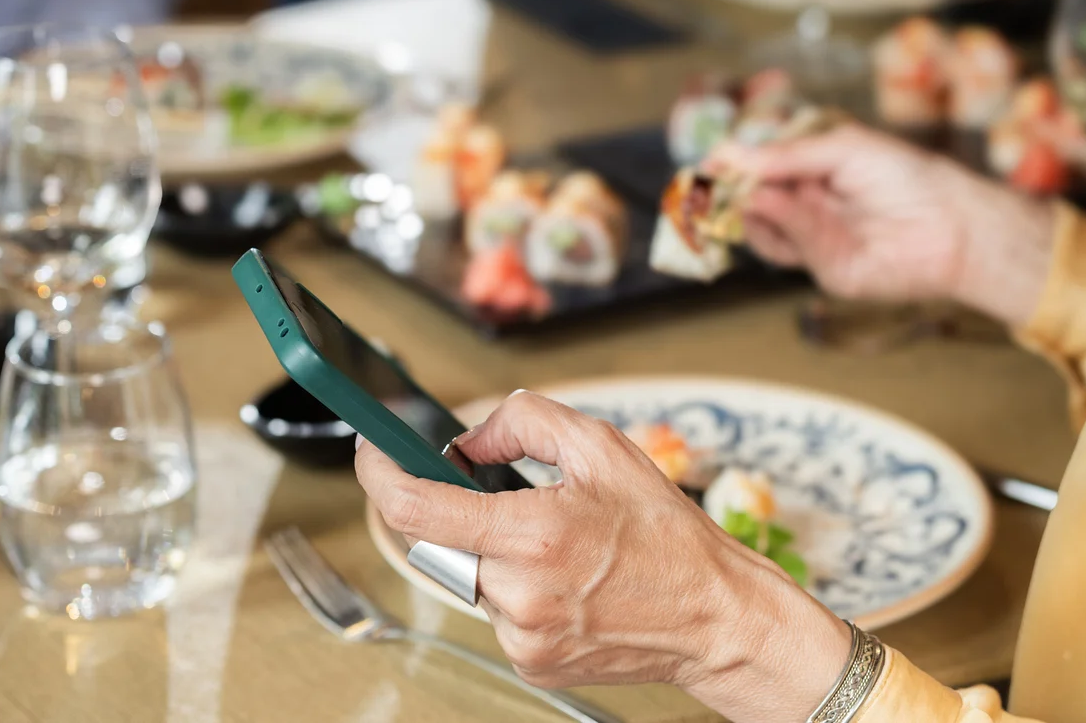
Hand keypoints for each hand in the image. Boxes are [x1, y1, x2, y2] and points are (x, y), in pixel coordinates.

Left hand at [356, 392, 851, 722]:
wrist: (713, 616)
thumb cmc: (667, 535)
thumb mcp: (603, 447)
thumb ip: (523, 421)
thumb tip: (466, 439)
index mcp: (533, 534)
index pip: (416, 509)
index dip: (380, 474)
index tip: (371, 452)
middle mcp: (519, 593)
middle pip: (445, 542)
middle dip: (464, 515)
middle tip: (513, 501)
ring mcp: (522, 637)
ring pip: (471, 577)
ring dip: (495, 553)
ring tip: (562, 547)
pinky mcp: (530, 664)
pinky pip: (497, 612)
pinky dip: (518, 587)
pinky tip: (568, 582)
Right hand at [721, 124, 1056, 326]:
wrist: (953, 224)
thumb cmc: (907, 176)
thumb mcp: (841, 149)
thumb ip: (785, 156)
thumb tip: (726, 155)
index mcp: (816, 172)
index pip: (763, 169)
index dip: (735, 165)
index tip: (709, 160)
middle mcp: (811, 206)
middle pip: (753, 202)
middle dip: (730, 191)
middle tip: (710, 179)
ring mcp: (816, 240)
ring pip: (763, 228)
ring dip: (749, 208)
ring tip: (744, 188)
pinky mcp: (825, 269)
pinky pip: (788, 248)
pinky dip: (775, 225)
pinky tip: (768, 204)